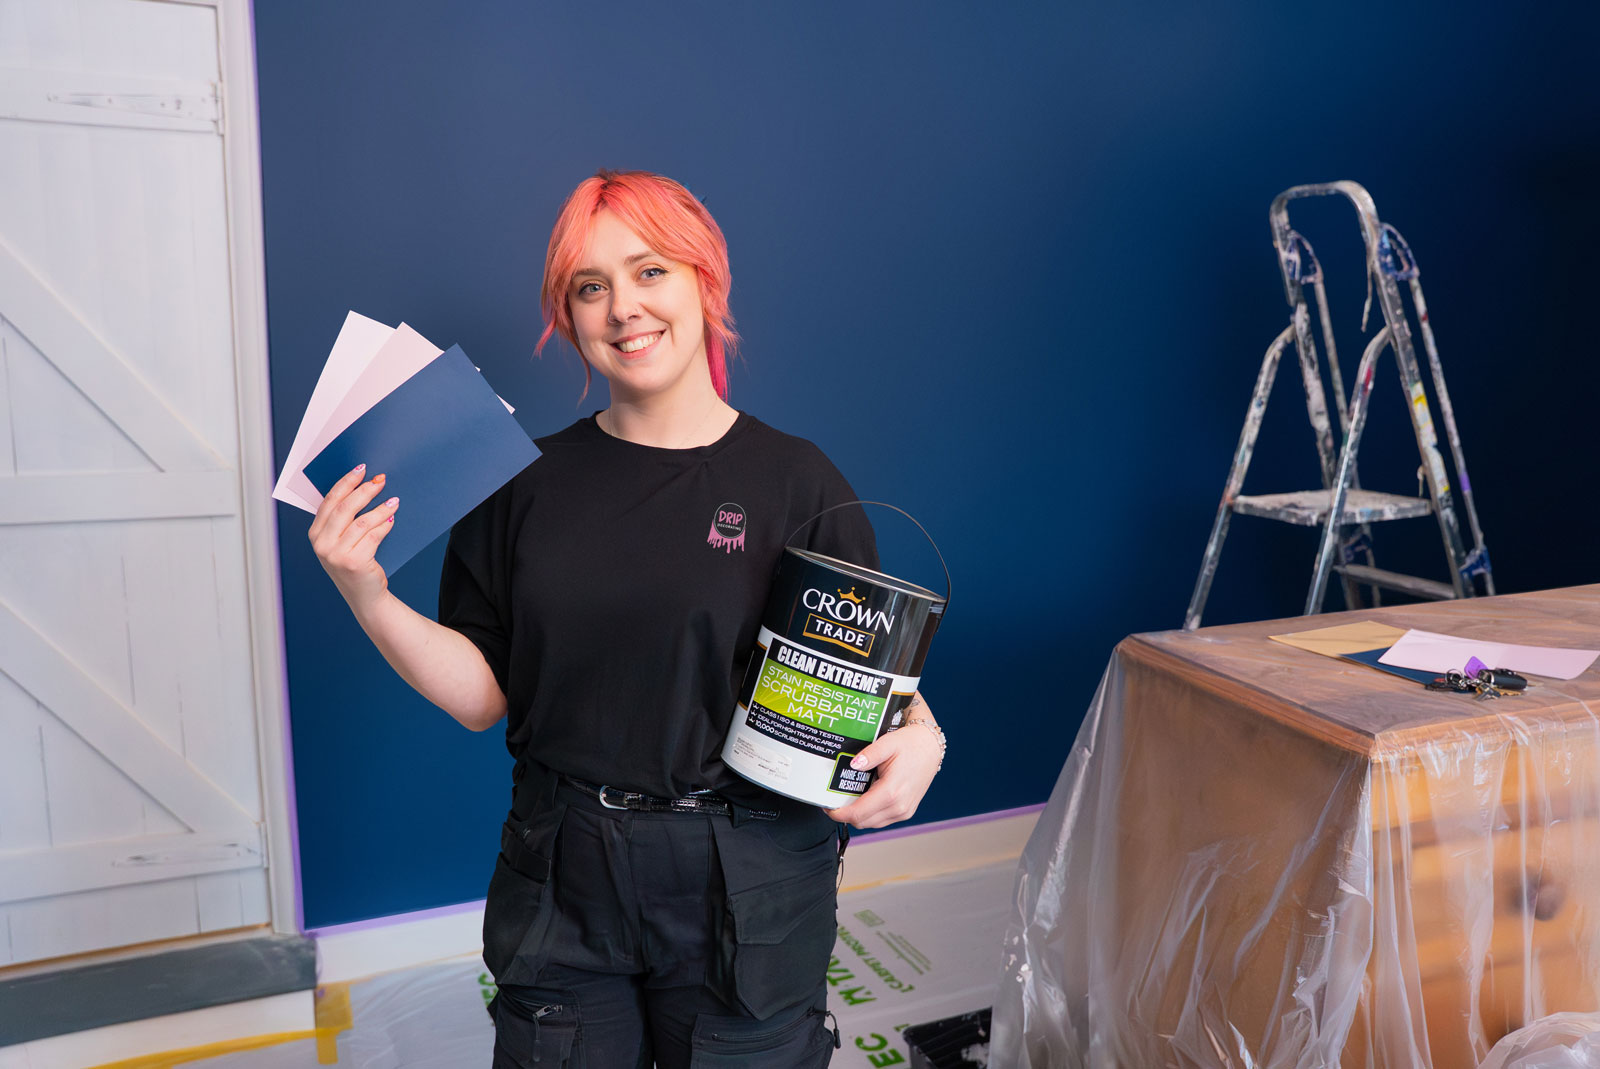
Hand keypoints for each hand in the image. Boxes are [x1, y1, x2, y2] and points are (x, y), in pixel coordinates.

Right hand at [307, 464, 399, 613]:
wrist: (365, 597)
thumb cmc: (355, 564)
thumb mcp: (341, 542)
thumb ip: (343, 520)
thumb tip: (362, 487)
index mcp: (315, 534)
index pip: (329, 501)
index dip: (345, 483)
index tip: (360, 469)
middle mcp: (321, 544)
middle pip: (344, 508)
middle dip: (364, 491)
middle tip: (380, 480)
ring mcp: (335, 555)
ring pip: (361, 522)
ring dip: (379, 508)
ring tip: (393, 500)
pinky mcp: (353, 563)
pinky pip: (372, 536)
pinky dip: (384, 525)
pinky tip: (392, 518)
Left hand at [824, 696, 942, 828]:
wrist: (931, 747)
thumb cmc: (911, 744)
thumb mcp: (887, 743)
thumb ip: (869, 754)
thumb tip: (853, 764)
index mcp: (892, 792)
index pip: (858, 814)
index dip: (838, 814)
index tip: (827, 807)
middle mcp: (899, 807)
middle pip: (862, 822)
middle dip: (845, 814)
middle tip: (834, 800)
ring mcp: (904, 811)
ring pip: (872, 823)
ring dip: (858, 815)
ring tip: (848, 798)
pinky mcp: (906, 811)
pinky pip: (882, 820)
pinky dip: (870, 814)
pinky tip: (865, 798)